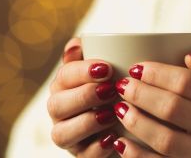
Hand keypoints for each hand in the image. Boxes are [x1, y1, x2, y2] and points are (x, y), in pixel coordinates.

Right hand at [48, 37, 120, 156]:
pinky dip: (97, 148)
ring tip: (111, 115)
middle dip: (83, 96)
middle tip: (110, 90)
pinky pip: (82, 156)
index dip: (81, 72)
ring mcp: (69, 137)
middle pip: (56, 105)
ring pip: (62, 134)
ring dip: (87, 123)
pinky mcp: (81, 156)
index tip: (107, 68)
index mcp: (63, 87)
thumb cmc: (118, 90)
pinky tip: (114, 138)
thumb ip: (91, 54)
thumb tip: (75, 45)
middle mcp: (60, 112)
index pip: (63, 76)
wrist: (134, 125)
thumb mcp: (109, 71)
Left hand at [111, 45, 190, 157]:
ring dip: (136, 123)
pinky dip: (137, 156)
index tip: (136, 67)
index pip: (187, 83)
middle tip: (122, 85)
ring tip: (119, 108)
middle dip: (140, 95)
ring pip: (166, 141)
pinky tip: (120, 142)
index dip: (156, 74)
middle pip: (172, 109)